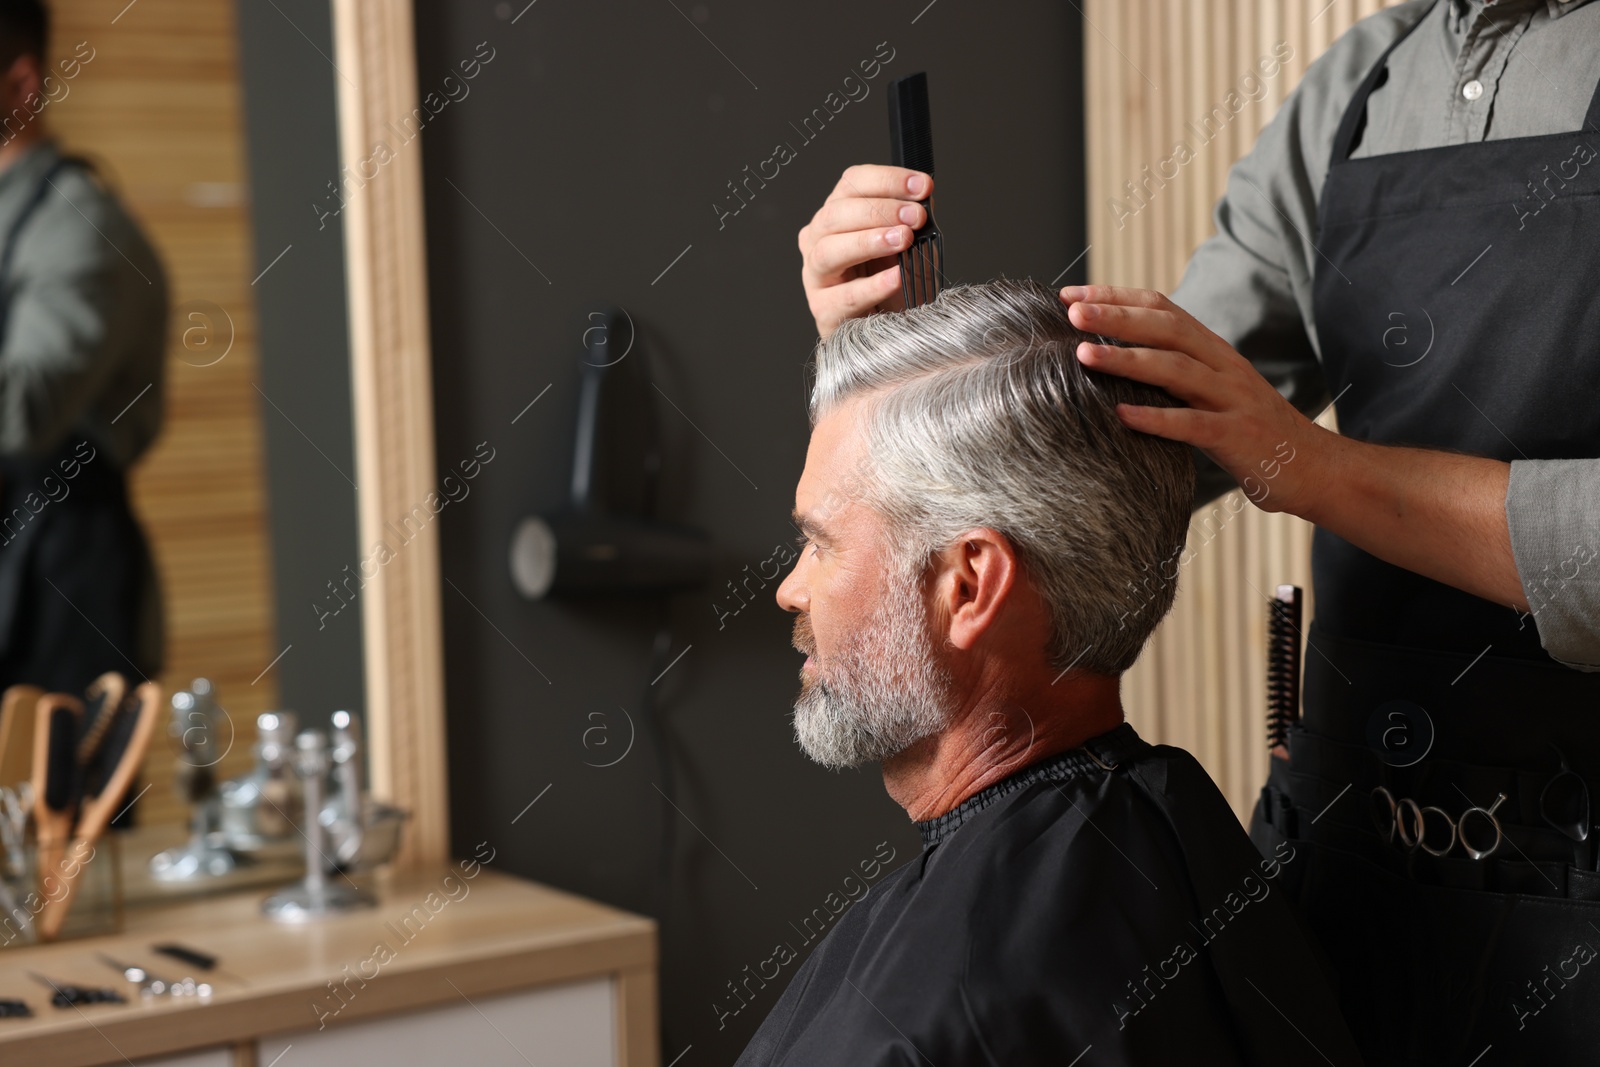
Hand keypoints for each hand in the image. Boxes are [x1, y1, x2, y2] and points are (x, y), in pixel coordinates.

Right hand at [798, 165, 932, 338]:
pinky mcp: (824, 310)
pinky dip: (873, 285)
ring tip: (903, 240)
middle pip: (837, 213)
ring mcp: (816, 275)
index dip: (887, 180)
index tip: (922, 186)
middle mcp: (818, 240)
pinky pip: (845, 296)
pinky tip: (896, 277)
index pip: (852, 183)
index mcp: (837, 215)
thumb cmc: (889, 283)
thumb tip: (926, 199)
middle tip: (915, 217)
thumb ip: (911, 220)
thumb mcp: (904, 244)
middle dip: (880, 210)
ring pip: (830, 250)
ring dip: (869, 241)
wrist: (881, 331)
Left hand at [1061, 285, 1331, 516]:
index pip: (1163, 309)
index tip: (1070, 294)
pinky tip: (1121, 416)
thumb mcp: (1213, 392)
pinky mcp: (1238, 438)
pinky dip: (1156, 419)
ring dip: (1128, 359)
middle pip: (1168, 328)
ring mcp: (1233, 400)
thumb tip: (1118, 359)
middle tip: (1071, 311)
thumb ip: (1175, 374)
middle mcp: (1224, 366)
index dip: (1117, 297)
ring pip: (1177, 370)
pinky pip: (1193, 425)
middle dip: (1117, 317)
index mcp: (1214, 351)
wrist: (1317, 469)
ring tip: (1083, 355)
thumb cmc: (1252, 433)